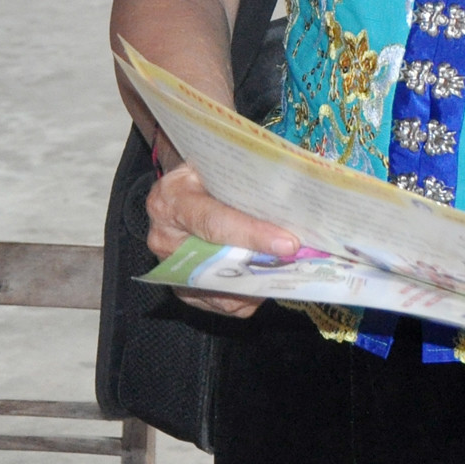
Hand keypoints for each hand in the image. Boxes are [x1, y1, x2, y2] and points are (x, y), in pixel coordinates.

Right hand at [145, 152, 297, 317]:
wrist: (179, 185)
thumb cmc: (202, 170)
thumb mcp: (215, 161)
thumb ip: (244, 178)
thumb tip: (294, 194)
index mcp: (172, 199)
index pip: (214, 222)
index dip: (253, 234)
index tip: (288, 244)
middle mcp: (165, 237)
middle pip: (218, 262)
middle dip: (262, 265)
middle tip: (299, 263)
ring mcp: (171, 267)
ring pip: (219, 289)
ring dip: (258, 284)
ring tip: (291, 271)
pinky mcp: (181, 286)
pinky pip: (218, 302)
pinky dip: (248, 296)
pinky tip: (269, 280)